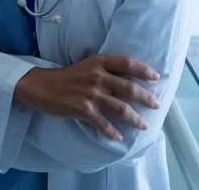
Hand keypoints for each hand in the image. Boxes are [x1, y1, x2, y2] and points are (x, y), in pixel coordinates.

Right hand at [14, 54, 159, 141]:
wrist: (42, 85)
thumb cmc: (68, 76)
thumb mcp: (87, 65)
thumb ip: (105, 69)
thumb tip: (127, 79)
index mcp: (99, 61)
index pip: (127, 63)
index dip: (144, 69)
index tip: (156, 76)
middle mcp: (97, 76)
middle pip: (129, 87)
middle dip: (146, 97)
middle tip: (156, 105)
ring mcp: (91, 93)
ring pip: (121, 108)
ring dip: (135, 118)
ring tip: (144, 125)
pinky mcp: (83, 109)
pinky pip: (103, 123)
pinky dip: (113, 131)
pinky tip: (119, 137)